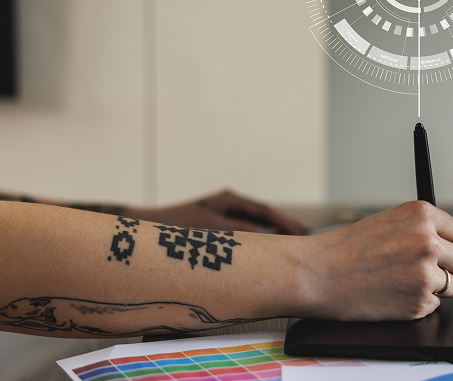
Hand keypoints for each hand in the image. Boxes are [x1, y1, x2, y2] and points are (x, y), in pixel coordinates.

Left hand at [125, 189, 307, 234]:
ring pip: (256, 225)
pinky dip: (259, 240)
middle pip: (264, 216)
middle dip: (285, 228)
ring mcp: (223, 216)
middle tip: (307, 239)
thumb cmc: (174, 227)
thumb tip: (266, 236)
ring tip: (293, 246)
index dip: (286, 223)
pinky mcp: (216, 229)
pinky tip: (267, 252)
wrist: (146, 229)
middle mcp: (228, 205)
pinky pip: (245, 233)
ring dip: (273, 235)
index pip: (265, 211)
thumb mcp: (209, 230)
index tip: (303, 233)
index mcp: (229, 200)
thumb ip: (238, 232)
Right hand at [293, 201, 452, 320]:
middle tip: (417, 270)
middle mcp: (429, 241)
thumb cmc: (345, 249)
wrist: (318, 274)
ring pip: (451, 286)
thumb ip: (421, 229)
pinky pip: (433, 305)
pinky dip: (416, 304)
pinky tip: (392, 294)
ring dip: (431, 287)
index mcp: (422, 214)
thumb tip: (449, 243)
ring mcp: (425, 273)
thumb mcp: (388, 222)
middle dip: (445, 268)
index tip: (441, 252)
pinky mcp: (419, 302)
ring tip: (399, 281)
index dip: (450, 246)